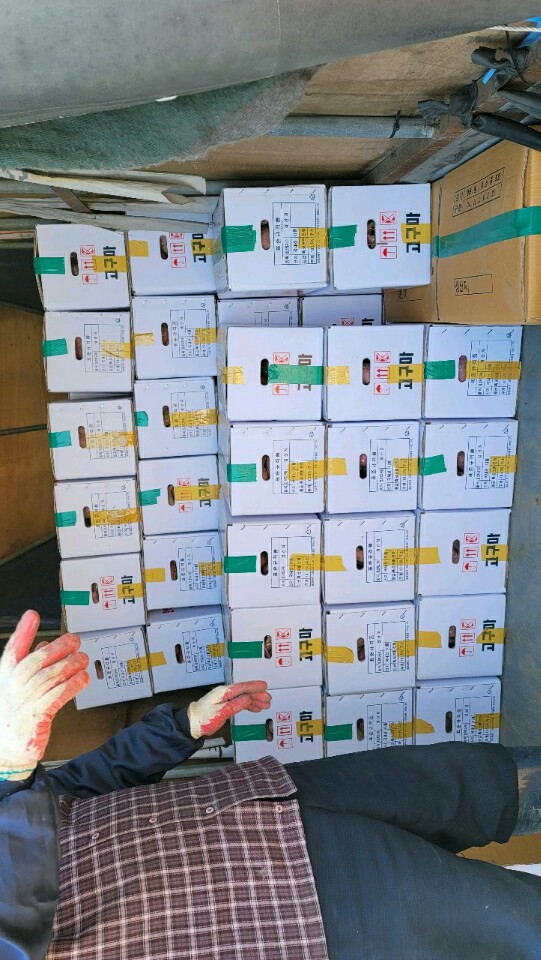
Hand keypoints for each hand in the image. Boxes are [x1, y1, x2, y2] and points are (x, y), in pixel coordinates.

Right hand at [0, 610, 89, 780]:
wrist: (5, 748)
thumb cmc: (14, 712)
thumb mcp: (15, 686)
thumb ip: (30, 665)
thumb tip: (44, 645)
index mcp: (6, 676)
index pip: (13, 650)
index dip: (23, 631)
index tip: (32, 615)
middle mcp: (13, 687)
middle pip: (36, 661)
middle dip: (57, 648)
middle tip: (75, 640)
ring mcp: (23, 702)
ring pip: (49, 678)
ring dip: (70, 665)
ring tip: (83, 658)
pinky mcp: (36, 717)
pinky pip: (56, 697)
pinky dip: (71, 686)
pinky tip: (83, 679)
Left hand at [188, 681, 270, 738]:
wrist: (191, 723)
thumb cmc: (203, 718)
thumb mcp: (221, 713)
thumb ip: (235, 705)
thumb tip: (248, 698)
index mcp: (224, 692)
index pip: (242, 687)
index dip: (255, 686)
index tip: (265, 686)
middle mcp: (225, 693)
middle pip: (245, 691)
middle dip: (258, 695)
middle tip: (268, 699)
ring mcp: (224, 698)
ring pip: (243, 697)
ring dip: (255, 700)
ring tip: (265, 705)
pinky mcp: (224, 704)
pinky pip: (239, 702)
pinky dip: (248, 704)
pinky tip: (254, 708)